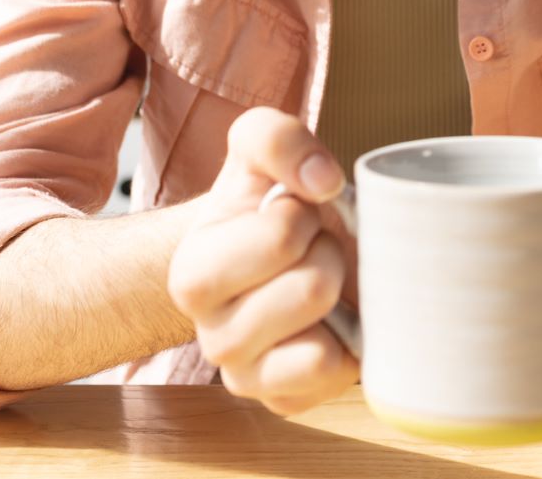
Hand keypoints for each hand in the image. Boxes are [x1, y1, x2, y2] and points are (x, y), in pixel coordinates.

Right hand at [167, 107, 358, 416]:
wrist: (283, 250)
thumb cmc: (270, 202)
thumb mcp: (262, 148)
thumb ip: (278, 138)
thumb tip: (322, 181)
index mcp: (192, 272)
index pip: (283, 237)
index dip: (305, 212)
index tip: (293, 211)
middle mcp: (209, 335)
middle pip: (312, 289)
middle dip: (329, 254)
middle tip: (313, 247)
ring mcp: (246, 376)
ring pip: (322, 344)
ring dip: (340, 298)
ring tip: (321, 280)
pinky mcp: (283, 403)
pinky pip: (333, 378)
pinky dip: (349, 347)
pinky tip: (332, 323)